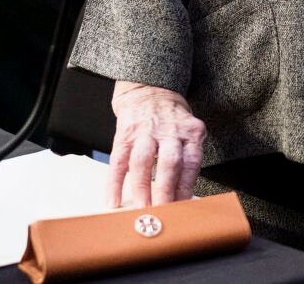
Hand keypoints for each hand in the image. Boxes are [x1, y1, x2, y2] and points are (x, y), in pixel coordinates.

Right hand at [106, 83, 205, 207]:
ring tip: (141, 209)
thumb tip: (182, 198)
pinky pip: (118, 160)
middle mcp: (169, 131)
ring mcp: (145, 131)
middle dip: (165, 191)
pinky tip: (113, 200)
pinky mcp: (125, 133)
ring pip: (143, 161)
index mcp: (190, 132)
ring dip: (141, 188)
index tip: (182, 210)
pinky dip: (114, 183)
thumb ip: (187, 159)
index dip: (186, 189)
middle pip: (169, 163)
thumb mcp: (188, 132)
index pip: (191, 164)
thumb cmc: (172, 119)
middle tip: (162, 214)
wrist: (150, 89)